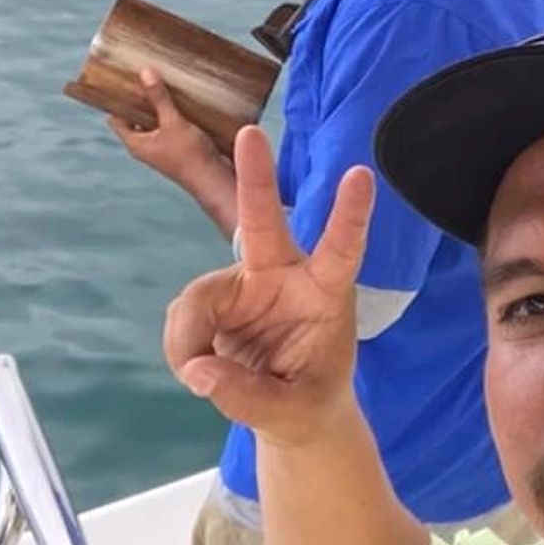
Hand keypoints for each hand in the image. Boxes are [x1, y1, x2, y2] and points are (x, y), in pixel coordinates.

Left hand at [109, 69, 223, 186]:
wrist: (214, 178)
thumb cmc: (189, 155)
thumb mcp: (173, 122)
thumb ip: (159, 99)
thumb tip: (145, 73)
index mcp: (136, 143)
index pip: (116, 119)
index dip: (117, 100)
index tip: (122, 80)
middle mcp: (147, 146)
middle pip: (136, 118)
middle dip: (140, 99)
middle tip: (145, 75)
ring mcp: (163, 147)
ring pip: (156, 121)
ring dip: (159, 105)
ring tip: (164, 82)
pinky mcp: (180, 147)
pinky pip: (172, 126)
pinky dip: (174, 113)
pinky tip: (183, 99)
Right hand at [163, 125, 373, 445]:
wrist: (291, 411)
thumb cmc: (309, 399)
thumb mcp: (292, 412)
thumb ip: (248, 396)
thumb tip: (199, 372)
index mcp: (327, 294)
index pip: (341, 250)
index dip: (349, 215)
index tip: (361, 174)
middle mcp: (286, 276)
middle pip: (264, 222)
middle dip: (256, 178)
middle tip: (251, 132)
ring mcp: (247, 283)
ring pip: (200, 295)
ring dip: (190, 336)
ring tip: (199, 376)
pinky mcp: (217, 300)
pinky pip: (184, 317)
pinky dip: (182, 347)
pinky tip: (197, 369)